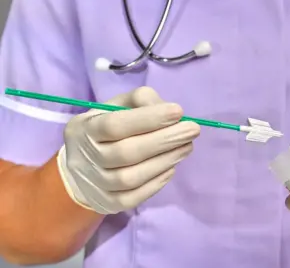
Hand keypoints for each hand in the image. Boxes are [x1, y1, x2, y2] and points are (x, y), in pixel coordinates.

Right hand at [57, 87, 199, 213]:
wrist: (81, 168)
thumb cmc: (106, 129)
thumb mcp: (116, 107)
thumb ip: (141, 102)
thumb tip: (172, 113)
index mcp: (85, 129)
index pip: (115, 125)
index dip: (148, 118)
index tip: (178, 111)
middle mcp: (86, 158)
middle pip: (126, 152)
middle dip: (164, 140)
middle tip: (192, 130)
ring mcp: (96, 184)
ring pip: (131, 177)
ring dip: (165, 161)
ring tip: (187, 146)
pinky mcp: (108, 204)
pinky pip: (134, 197)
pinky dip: (157, 182)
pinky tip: (172, 167)